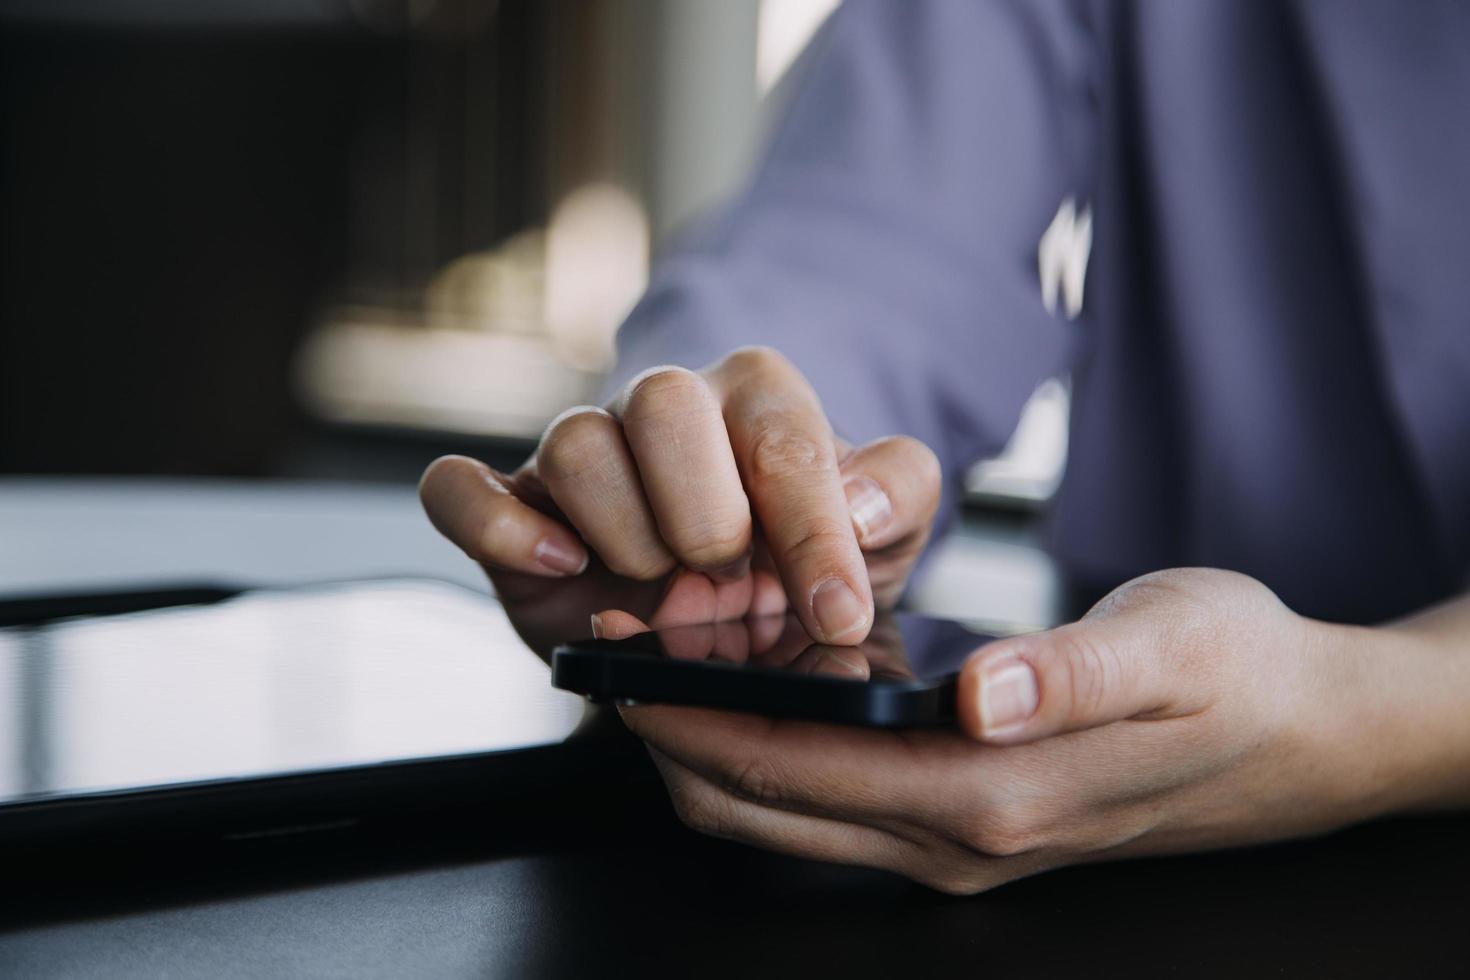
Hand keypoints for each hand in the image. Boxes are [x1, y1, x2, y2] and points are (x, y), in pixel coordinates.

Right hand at [419, 347, 940, 649]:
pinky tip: (557, 566)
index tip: (836, 612)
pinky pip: (459, 488)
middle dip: (704, 515)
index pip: (781, 434)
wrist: (729, 612)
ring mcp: (583, 454)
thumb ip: (898, 494)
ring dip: (622, 532)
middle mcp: (665, 412)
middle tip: (730, 583)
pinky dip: (496, 524)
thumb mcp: (884, 537)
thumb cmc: (800, 561)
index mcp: (757, 401)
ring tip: (657, 589)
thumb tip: (857, 500)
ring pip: (574, 442)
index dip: (812, 528)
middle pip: (661, 402)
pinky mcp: (513, 507)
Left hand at [619, 568, 1464, 893]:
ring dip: (719, 748)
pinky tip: (768, 680)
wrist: (1303, 735)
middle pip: (767, 809)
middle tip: (618, 660)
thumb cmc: (1240, 674)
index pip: (797, 772)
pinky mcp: (971, 817)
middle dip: (676, 741)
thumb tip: (982, 692)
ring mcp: (961, 839)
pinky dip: (778, 751)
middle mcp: (959, 836)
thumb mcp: (1175, 646)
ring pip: (792, 812)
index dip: (695, 723)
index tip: (623, 667)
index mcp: (991, 792)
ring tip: (669, 663)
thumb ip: (1074, 672)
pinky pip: (838, 796)